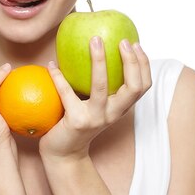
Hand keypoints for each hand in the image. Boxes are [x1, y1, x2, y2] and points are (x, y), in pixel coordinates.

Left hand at [39, 37, 151, 159]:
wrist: (64, 154)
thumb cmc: (78, 122)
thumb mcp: (94, 105)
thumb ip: (101, 86)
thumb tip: (97, 48)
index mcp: (120, 108)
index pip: (143, 86)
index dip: (143, 64)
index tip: (135, 43)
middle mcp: (112, 114)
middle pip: (133, 87)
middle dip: (131, 61)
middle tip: (121, 40)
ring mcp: (95, 118)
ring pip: (102, 87)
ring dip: (99, 61)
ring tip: (94, 41)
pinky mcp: (76, 121)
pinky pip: (67, 92)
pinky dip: (58, 76)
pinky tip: (51, 64)